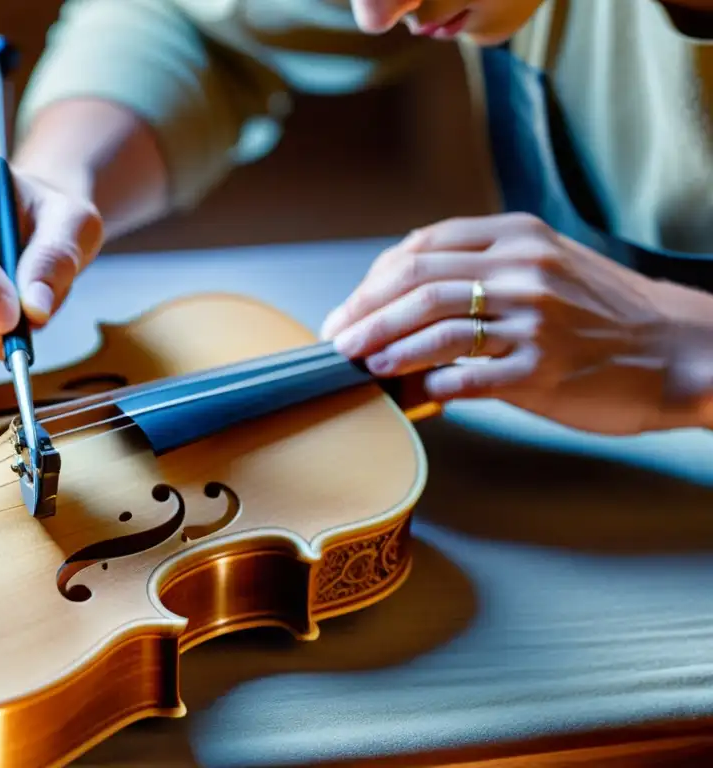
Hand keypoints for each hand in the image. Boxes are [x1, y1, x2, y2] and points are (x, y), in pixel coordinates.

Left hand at [320, 213, 710, 434]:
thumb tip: (405, 299)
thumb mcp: (547, 266)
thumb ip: (482, 270)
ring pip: (434, 326)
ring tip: (361, 364)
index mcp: (517, 237)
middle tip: (338, 340)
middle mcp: (522, 269)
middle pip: (416, 283)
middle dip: (364, 314)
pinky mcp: (543, 369)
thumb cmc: (604, 314)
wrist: (680, 350)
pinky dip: (431, 385)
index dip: (373, 280)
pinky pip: (468, 376)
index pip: (422, 247)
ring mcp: (534, 319)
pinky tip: (413, 395)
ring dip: (386, 347)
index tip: (350, 308)